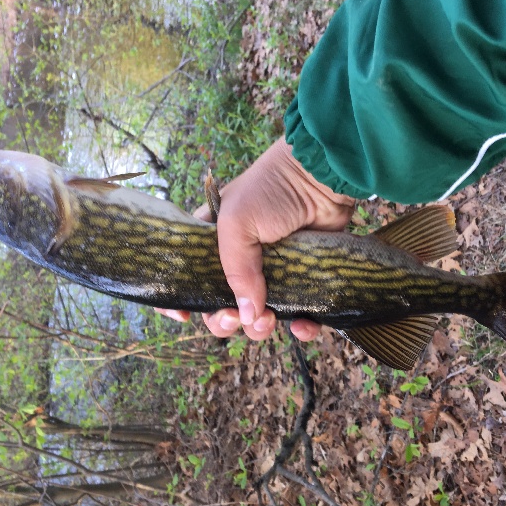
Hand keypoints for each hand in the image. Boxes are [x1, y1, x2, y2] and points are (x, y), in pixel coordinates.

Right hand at [156, 137, 355, 340]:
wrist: (323, 175)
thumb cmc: (273, 188)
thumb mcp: (237, 221)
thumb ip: (234, 269)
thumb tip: (246, 315)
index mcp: (213, 244)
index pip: (187, 277)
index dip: (181, 301)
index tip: (184, 316)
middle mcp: (240, 262)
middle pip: (221, 306)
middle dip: (223, 321)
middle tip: (234, 318)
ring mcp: (273, 274)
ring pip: (258, 318)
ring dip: (259, 330)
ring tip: (269, 320)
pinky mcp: (305, 280)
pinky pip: (300, 316)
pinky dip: (301, 328)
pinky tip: (303, 325)